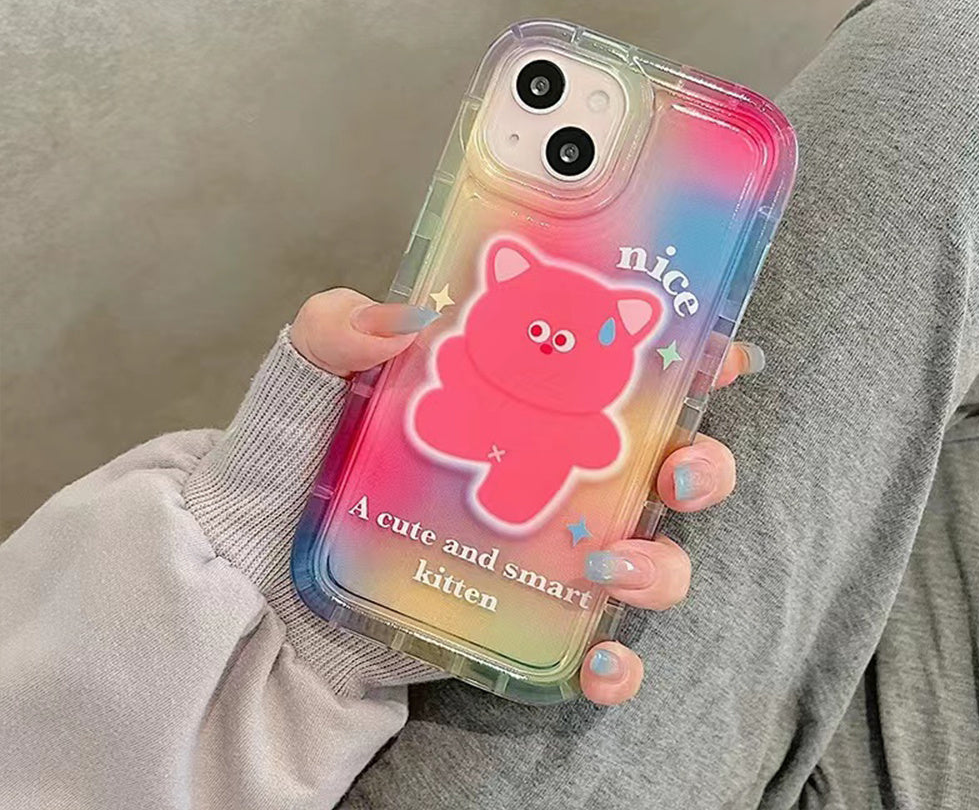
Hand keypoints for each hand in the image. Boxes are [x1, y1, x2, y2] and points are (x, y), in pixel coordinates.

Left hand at [291, 289, 763, 705]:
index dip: (686, 356)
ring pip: (650, 556)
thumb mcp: (309, 384)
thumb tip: (401, 317)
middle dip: (700, 464)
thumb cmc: (297, 466)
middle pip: (664, 463)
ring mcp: (545, 550)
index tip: (717, 350)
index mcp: (524, 399)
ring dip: (660, 564)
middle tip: (676, 469)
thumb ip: (337, 333)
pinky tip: (598, 661)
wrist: (260, 579)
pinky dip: (616, 662)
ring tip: (611, 565)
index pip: (621, 368)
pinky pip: (595, 648)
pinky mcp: (524, 620)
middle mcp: (552, 471)